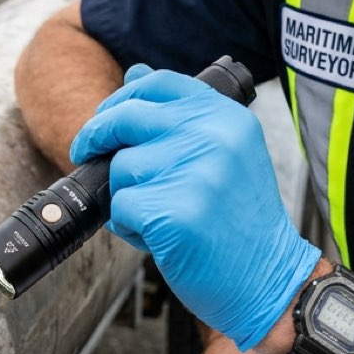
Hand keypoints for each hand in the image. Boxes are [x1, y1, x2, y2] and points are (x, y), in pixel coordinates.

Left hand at [70, 65, 319, 351]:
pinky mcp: (173, 212)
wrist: (269, 281)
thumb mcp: (225, 154)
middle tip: (85, 151)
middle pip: (127, 118)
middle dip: (96, 136)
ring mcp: (193, 173)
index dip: (121, 97)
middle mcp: (213, 137)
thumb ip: (182, 116)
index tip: (105, 117)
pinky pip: (121, 208)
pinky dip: (128, 228)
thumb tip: (134, 72)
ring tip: (161, 217)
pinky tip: (160, 238)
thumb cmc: (240, 223)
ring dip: (126, 196)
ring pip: (121, 168)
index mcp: (226, 118)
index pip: (159, 83)